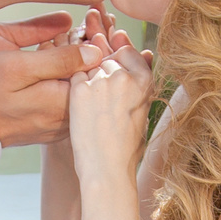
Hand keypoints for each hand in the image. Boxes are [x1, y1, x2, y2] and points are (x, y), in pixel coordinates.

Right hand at [0, 16, 103, 147]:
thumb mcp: (16, 67)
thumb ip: (59, 60)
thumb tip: (96, 51)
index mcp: (63, 103)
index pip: (100, 71)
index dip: (102, 41)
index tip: (95, 20)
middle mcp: (67, 119)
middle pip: (95, 80)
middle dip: (96, 49)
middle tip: (92, 22)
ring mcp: (58, 126)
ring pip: (83, 88)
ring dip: (84, 62)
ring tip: (78, 35)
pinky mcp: (49, 126)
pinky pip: (70, 98)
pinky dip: (71, 76)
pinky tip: (62, 58)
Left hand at [68, 37, 154, 180]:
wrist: (107, 167)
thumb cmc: (126, 144)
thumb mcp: (144, 109)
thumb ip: (141, 80)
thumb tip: (145, 52)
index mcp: (144, 80)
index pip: (126, 51)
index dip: (118, 63)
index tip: (114, 80)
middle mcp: (124, 76)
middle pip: (106, 58)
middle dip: (102, 72)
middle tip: (102, 102)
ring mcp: (101, 81)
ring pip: (89, 66)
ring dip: (89, 80)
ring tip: (94, 109)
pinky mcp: (80, 89)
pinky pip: (75, 76)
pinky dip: (76, 88)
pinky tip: (83, 108)